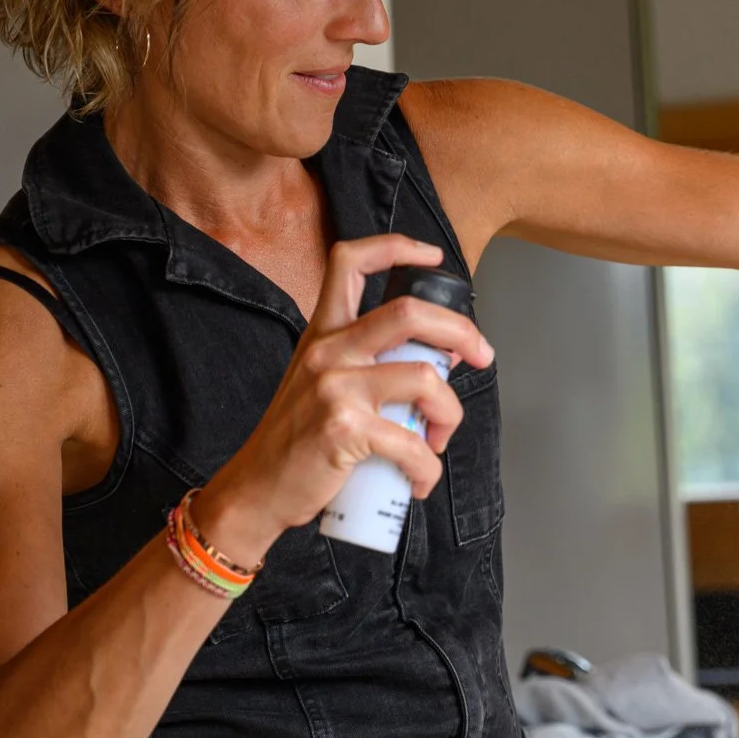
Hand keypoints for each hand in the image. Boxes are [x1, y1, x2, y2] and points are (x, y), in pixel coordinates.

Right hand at [198, 236, 495, 559]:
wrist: (256, 489)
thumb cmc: (298, 440)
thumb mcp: (320, 381)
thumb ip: (365, 360)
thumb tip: (438, 356)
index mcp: (323, 334)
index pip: (350, 263)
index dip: (397, 247)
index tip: (435, 258)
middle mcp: (327, 351)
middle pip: (410, 313)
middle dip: (462, 332)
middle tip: (482, 356)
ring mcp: (334, 388)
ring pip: (426, 380)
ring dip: (451, 414)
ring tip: (438, 441)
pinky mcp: (343, 429)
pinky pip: (412, 444)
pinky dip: (428, 468)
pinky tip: (419, 481)